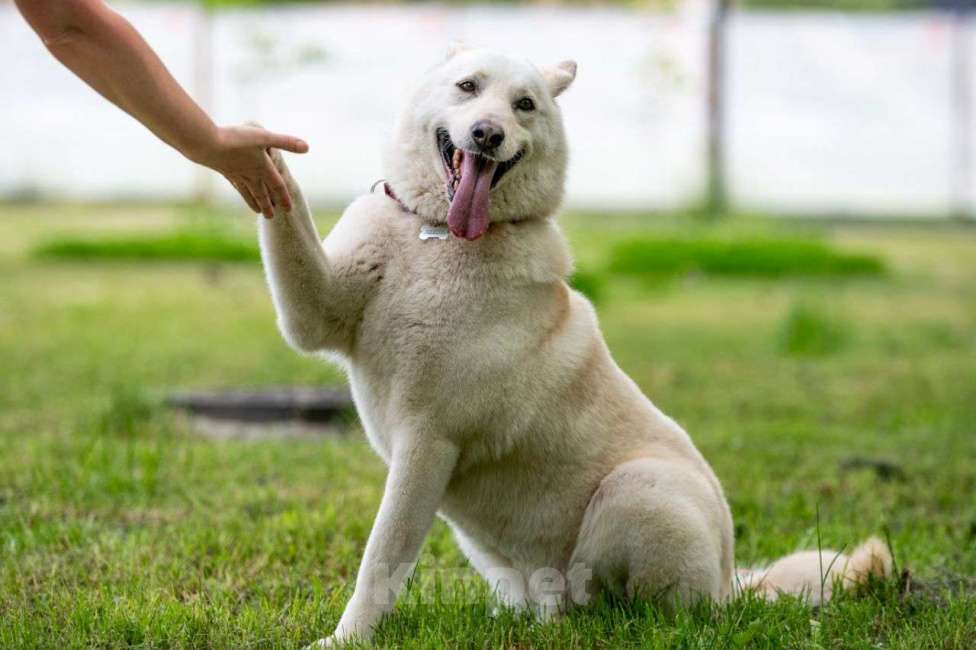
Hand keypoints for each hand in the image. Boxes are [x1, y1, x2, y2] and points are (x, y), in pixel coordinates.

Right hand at [192, 124, 308, 217]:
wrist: (205, 144)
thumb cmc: (236, 139)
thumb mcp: (265, 137)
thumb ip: (286, 142)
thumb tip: (307, 148)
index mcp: (262, 168)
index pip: (277, 185)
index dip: (284, 196)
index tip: (289, 209)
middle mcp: (250, 174)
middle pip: (262, 193)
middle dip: (268, 205)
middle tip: (272, 217)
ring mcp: (235, 174)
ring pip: (248, 192)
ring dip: (254, 202)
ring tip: (257, 212)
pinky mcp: (223, 170)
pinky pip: (235, 184)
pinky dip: (240, 190)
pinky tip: (238, 189)